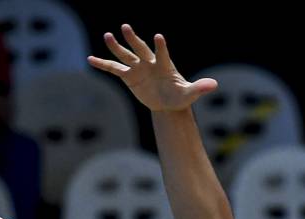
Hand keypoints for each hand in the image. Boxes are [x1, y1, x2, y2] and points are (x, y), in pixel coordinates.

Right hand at [87, 24, 217, 111]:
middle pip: (140, 49)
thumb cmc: (180, 97)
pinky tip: (90, 59)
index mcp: (164, 65)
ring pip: (125, 55)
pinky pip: (114, 69)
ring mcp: (138, 68)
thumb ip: (199, 88)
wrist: (168, 104)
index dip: (161, 46)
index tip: (159, 37)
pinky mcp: (129, 76)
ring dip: (116, 47)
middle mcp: (150, 63)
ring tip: (107, 35)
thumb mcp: (190, 94)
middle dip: (133, 39)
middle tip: (125, 27)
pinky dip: (103, 64)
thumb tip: (214, 85)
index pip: (162, 53)